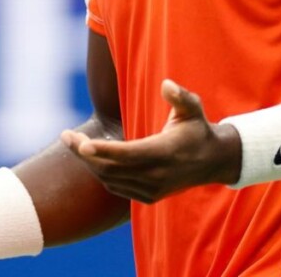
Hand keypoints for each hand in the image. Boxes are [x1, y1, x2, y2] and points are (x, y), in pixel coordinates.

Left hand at [60, 79, 240, 203]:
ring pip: (110, 179)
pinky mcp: (149, 197)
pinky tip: (91, 157)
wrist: (214, 162)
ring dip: (89, 163)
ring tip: (73, 143)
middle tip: (66, 135)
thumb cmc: (198, 129)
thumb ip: (180, 96)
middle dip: (84, 153)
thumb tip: (167, 84)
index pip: (127, 155)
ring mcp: (152, 189)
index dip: (103, 150)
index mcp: (164, 153)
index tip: (81, 143)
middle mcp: (157, 175)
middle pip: (111, 168)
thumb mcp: (193, 108)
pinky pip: (116, 187)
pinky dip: (101, 173)